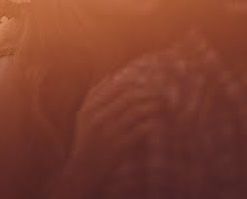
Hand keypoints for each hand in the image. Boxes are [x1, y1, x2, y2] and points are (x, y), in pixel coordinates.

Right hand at [54, 78, 162, 193]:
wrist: (84, 171)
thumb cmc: (87, 140)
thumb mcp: (84, 116)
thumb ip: (94, 95)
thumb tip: (111, 76)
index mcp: (90, 109)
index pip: (116, 87)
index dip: (135, 84)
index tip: (147, 85)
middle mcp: (98, 119)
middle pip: (129, 98)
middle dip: (147, 93)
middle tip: (160, 94)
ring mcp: (109, 133)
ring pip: (137, 111)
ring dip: (153, 106)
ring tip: (162, 105)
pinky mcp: (120, 147)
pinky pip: (141, 129)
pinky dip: (151, 123)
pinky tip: (156, 122)